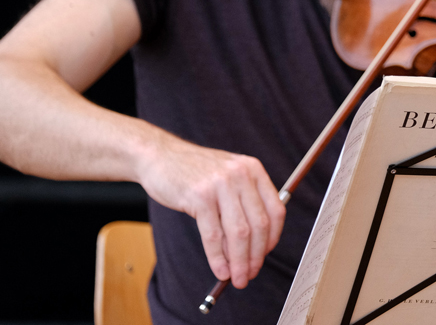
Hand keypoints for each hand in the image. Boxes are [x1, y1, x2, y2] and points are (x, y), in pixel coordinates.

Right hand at [137, 137, 285, 288]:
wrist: (160, 156)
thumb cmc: (195, 172)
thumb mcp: (228, 178)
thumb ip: (243, 205)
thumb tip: (254, 247)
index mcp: (253, 170)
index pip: (275, 209)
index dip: (273, 238)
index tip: (265, 255)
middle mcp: (241, 175)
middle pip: (258, 225)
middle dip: (256, 256)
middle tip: (249, 274)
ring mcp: (220, 184)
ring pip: (238, 233)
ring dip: (239, 262)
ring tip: (237, 278)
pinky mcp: (199, 196)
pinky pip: (213, 235)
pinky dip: (218, 258)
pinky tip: (220, 270)